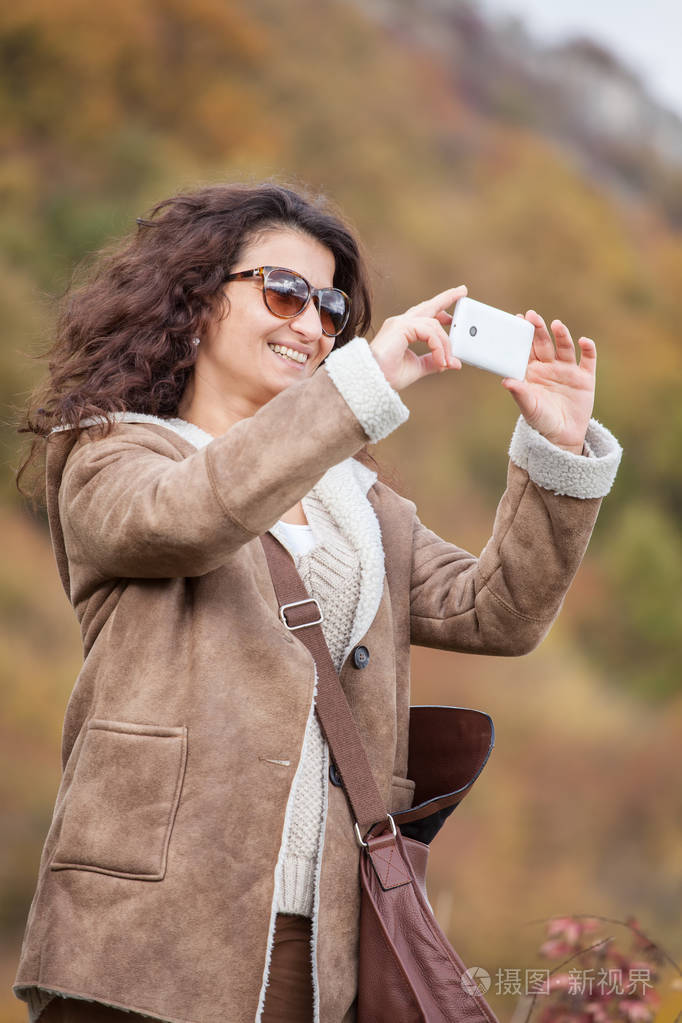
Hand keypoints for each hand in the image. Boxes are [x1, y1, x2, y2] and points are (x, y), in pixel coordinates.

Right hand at [369, 286, 465, 390]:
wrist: (372, 381)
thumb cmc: (387, 375)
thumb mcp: (418, 368)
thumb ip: (433, 362)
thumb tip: (453, 362)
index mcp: (403, 331)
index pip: (425, 315)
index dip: (440, 312)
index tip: (452, 315)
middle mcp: (401, 323)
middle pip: (429, 306)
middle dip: (446, 298)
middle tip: (462, 291)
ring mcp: (400, 323)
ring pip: (434, 325)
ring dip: (445, 344)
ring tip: (447, 361)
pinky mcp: (401, 327)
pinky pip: (429, 331)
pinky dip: (438, 345)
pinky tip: (440, 359)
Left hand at [502, 310, 595, 452]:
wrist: (561, 438)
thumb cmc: (540, 421)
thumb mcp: (528, 407)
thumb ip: (519, 393)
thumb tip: (505, 381)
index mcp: (532, 372)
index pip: (526, 349)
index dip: (523, 334)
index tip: (518, 320)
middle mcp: (549, 367)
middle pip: (544, 343)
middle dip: (539, 329)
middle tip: (533, 316)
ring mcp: (567, 371)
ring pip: (565, 347)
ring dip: (562, 335)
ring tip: (557, 325)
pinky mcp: (585, 378)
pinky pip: (588, 359)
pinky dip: (588, 349)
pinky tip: (584, 341)